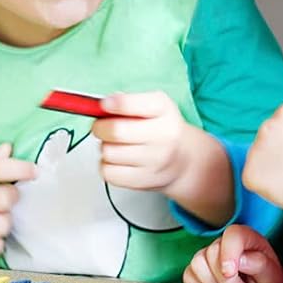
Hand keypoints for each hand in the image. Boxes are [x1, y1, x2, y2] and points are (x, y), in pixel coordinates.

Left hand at [94, 92, 233, 226]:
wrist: (183, 161)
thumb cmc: (160, 129)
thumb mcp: (152, 106)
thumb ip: (126, 101)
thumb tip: (99, 107)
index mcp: (163, 109)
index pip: (131, 104)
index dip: (113, 104)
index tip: (105, 104)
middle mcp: (164, 135)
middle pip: (116, 131)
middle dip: (100, 127)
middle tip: (101, 127)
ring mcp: (155, 161)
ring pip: (108, 152)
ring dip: (105, 147)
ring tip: (116, 145)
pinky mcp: (143, 181)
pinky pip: (108, 172)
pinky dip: (106, 166)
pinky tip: (118, 161)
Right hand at [183, 224, 282, 282]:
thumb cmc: (266, 282)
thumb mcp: (271, 276)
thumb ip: (259, 264)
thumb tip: (241, 260)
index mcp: (246, 238)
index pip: (232, 235)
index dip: (229, 254)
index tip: (231, 273)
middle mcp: (225, 243)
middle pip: (211, 253)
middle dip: (225, 279)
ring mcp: (208, 255)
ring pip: (197, 264)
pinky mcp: (197, 269)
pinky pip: (189, 276)